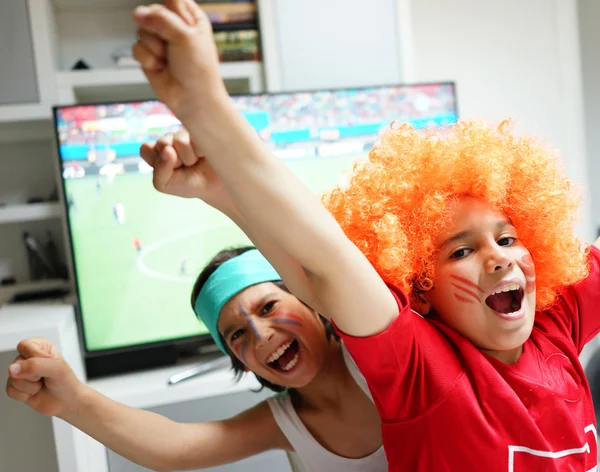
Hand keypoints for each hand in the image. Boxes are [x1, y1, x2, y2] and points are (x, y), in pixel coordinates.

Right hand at [5, 338, 85, 417]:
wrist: (66, 402)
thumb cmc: (65, 382)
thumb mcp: (56, 368)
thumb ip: (35, 365)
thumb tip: (13, 369)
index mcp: (40, 345)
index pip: (24, 346)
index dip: (35, 357)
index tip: (48, 362)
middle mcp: (28, 357)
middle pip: (16, 364)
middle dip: (33, 375)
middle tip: (45, 376)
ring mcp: (21, 372)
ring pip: (13, 378)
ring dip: (30, 386)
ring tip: (41, 384)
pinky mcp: (16, 386)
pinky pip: (11, 390)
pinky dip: (24, 394)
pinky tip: (34, 392)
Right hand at [132, 0, 227, 121]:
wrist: (193, 99)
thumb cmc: (199, 71)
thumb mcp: (185, 37)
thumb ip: (161, 19)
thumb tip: (139, 13)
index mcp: (191, 18)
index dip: (166, 8)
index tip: (165, 20)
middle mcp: (175, 28)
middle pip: (152, 12)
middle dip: (158, 29)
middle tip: (169, 43)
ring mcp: (161, 42)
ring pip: (142, 30)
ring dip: (153, 47)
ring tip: (166, 59)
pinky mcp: (149, 56)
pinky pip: (136, 48)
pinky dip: (147, 59)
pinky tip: (159, 67)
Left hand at [140, 128, 237, 214]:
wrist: (217, 185)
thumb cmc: (190, 185)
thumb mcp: (166, 184)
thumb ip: (159, 171)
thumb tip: (168, 150)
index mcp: (156, 151)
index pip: (147, 149)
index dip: (158, 161)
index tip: (170, 171)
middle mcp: (169, 139)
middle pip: (163, 143)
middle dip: (176, 160)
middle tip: (186, 167)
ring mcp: (185, 132)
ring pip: (180, 140)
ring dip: (191, 156)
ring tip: (197, 161)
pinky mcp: (201, 128)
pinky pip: (196, 137)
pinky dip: (201, 150)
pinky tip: (205, 154)